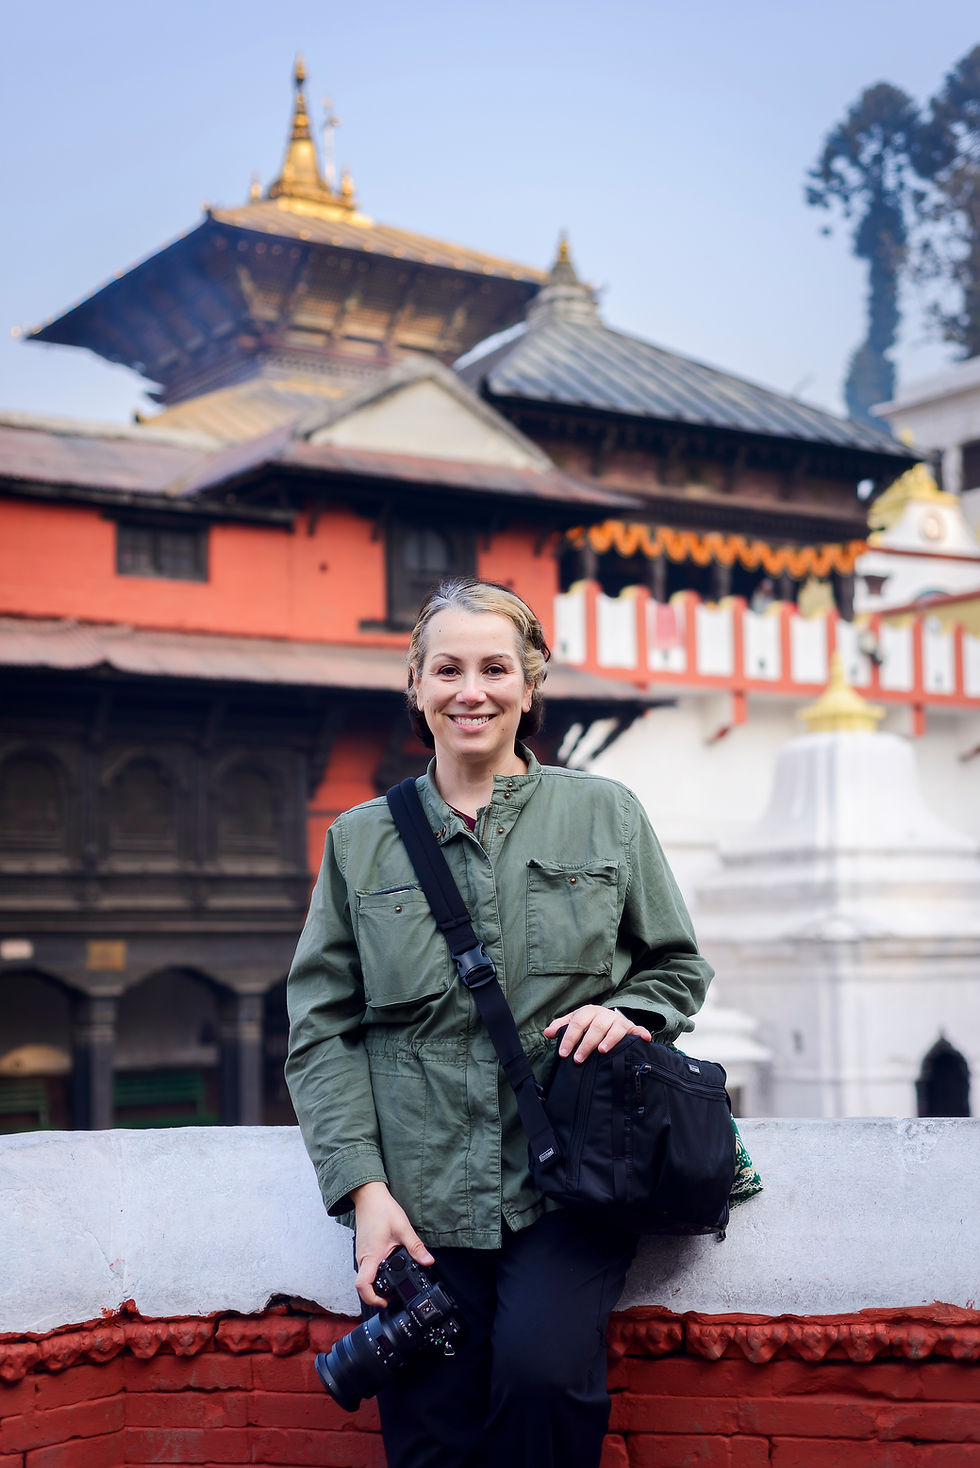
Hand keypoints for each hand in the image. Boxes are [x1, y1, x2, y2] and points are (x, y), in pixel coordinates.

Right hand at [350, 1181, 433, 1306]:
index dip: (373, 1299)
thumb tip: (428, 1261)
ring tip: (394, 1283)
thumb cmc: (381, 1209)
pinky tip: (389, 1268)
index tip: (386, 1302)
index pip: (363, 1285)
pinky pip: (366, 1268)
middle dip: (377, 1295)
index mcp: (371, 1255)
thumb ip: (416, 1247)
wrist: (368, 1196)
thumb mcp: (403, 1228)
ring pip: (364, 1277)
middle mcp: (362, 1257)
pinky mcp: (363, 1250)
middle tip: (394, 1295)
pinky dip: (376, 1273)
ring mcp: (361, 1254)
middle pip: (363, 1285)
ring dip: (377, 1284)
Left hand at [544, 1005, 651, 1063]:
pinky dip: (642, 1034)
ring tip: (602, 1051)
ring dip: (609, 1039)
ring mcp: (619, 1021)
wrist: (610, 1018)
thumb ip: (561, 1027)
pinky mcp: (632, 1028)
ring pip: (615, 1029)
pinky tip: (645, 1039)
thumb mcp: (575, 1022)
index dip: (570, 1037)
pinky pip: (638, 1030)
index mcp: (589, 1011)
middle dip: (586, 1043)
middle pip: (596, 1027)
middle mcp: (605, 1015)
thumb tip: (547, 1032)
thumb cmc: (589, 1023)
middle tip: (578, 1059)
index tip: (563, 1053)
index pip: (577, 1023)